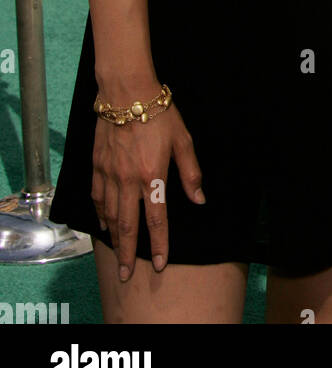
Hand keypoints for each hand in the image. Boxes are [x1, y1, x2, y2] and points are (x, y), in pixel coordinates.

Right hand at [91, 103, 204, 280]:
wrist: (126, 92)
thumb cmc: (159, 113)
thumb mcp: (183, 140)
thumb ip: (191, 172)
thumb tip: (199, 199)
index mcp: (152, 174)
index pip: (157, 219)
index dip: (159, 244)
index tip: (159, 264)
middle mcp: (128, 179)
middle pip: (127, 225)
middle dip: (128, 253)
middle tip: (127, 274)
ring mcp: (110, 174)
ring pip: (109, 214)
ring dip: (113, 237)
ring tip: (117, 254)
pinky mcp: (97, 165)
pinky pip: (96, 197)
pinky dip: (99, 214)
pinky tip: (102, 223)